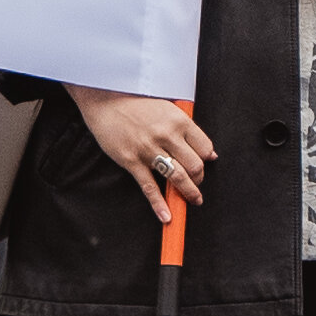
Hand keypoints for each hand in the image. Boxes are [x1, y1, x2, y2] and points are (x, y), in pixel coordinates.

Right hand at [76, 88, 209, 219]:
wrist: (106, 99)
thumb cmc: (137, 103)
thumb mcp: (168, 108)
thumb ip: (187, 129)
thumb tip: (209, 152)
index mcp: (179, 121)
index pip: (205, 148)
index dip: (207, 160)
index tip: (204, 165)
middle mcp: (167, 135)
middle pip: (195, 166)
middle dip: (199, 179)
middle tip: (196, 183)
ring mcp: (149, 149)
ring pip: (177, 177)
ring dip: (188, 192)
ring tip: (192, 200)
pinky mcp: (132, 161)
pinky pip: (150, 187)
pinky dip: (159, 204)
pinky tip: (166, 216)